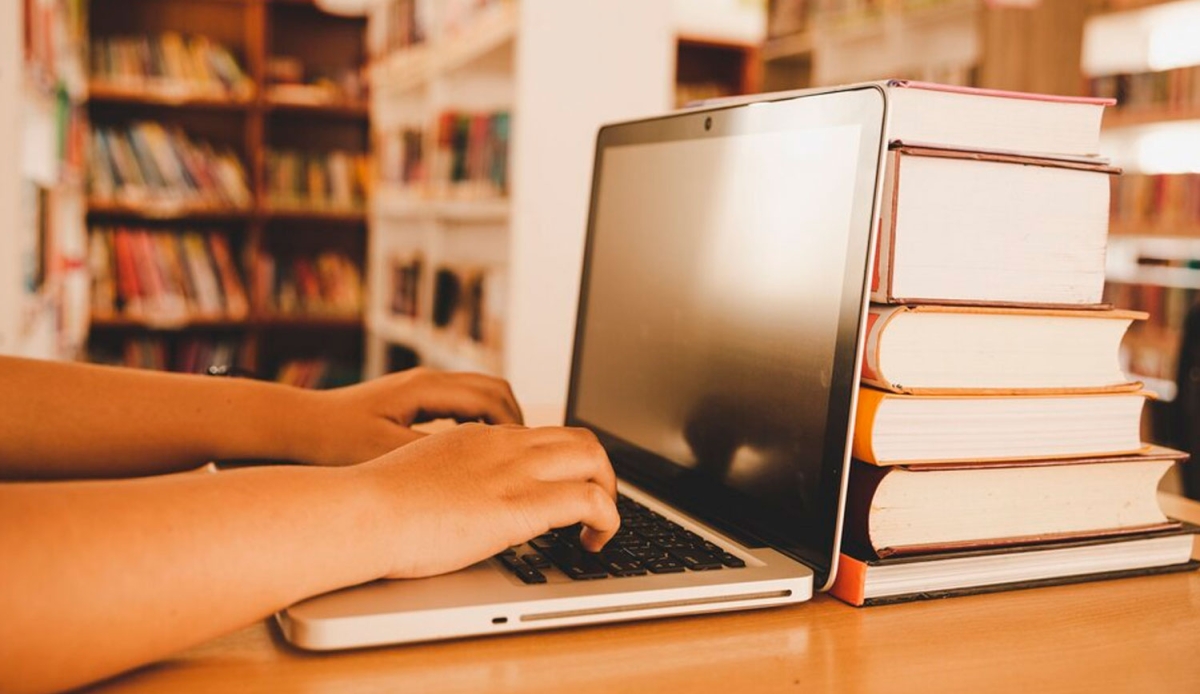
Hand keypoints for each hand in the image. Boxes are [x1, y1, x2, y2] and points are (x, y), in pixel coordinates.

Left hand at [300, 368, 523, 465]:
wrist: (294, 426)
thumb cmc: (332, 440)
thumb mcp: (385, 452)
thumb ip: (432, 454)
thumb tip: (477, 460)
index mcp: (426, 389)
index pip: (493, 399)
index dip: (516, 428)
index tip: (526, 456)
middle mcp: (427, 381)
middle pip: (494, 389)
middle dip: (516, 420)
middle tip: (527, 455)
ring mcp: (419, 387)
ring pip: (479, 394)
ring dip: (498, 421)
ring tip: (507, 456)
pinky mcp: (410, 399)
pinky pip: (460, 404)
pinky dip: (478, 422)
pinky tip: (474, 453)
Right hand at [354, 423, 619, 578]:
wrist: (362, 511)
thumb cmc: (374, 505)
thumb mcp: (418, 476)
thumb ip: (447, 479)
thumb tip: (454, 501)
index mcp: (477, 439)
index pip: (540, 436)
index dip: (563, 463)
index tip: (564, 489)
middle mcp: (504, 446)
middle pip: (579, 439)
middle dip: (600, 473)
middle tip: (594, 508)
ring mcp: (515, 472)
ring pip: (594, 460)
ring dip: (609, 493)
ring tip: (600, 527)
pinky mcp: (522, 506)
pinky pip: (590, 501)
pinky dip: (607, 521)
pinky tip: (593, 544)